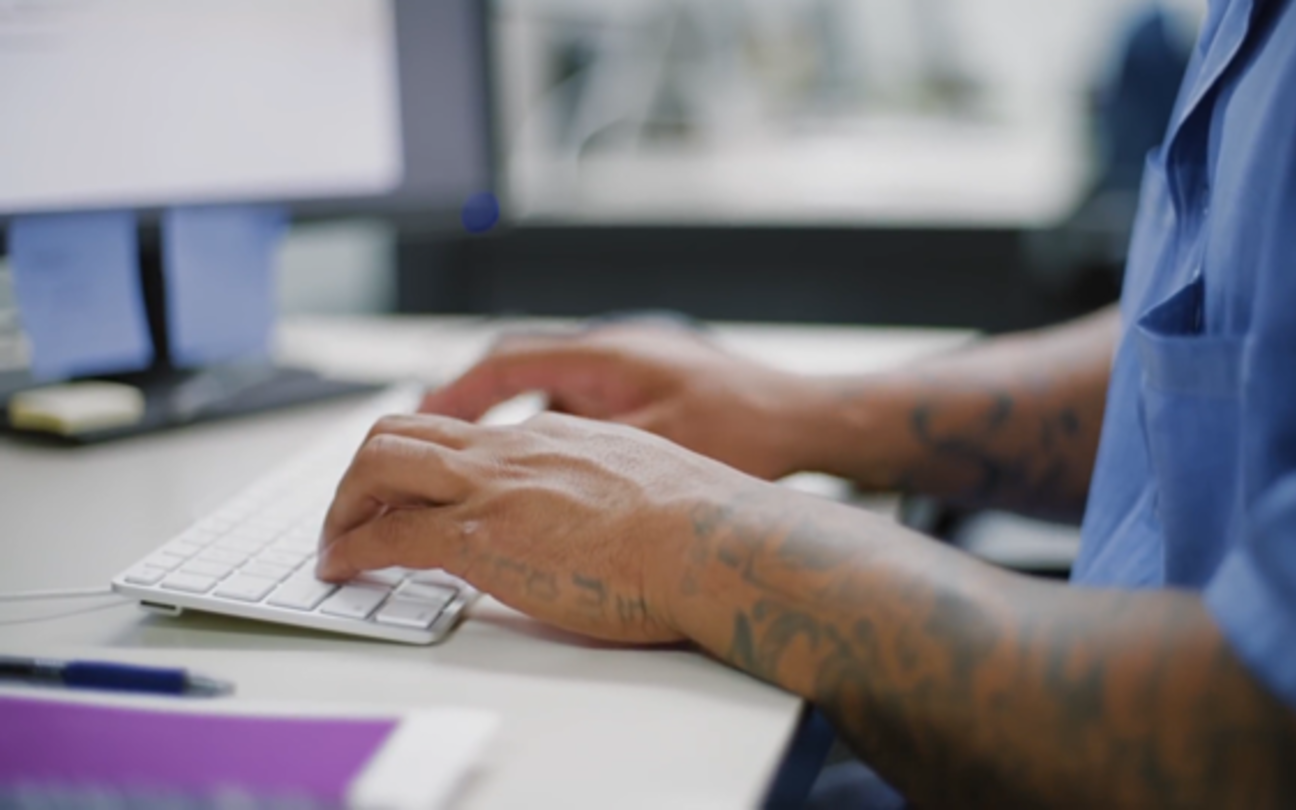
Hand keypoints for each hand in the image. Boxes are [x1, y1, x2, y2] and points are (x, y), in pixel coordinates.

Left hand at [316, 410, 760, 643]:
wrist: (707, 539)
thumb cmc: (696, 525)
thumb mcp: (642, 483)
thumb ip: (605, 489)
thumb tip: (605, 515)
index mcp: (551, 439)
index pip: (463, 434)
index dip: (423, 459)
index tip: (411, 490)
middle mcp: (510, 451)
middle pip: (404, 431)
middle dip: (364, 471)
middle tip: (354, 512)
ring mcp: (490, 488)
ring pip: (379, 463)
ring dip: (344, 503)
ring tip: (337, 542)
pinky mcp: (476, 536)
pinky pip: (384, 533)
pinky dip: (348, 549)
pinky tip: (339, 570)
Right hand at [420, 325, 820, 480]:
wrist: (811, 418)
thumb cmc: (748, 427)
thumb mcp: (658, 446)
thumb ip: (586, 453)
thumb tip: (519, 472)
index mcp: (605, 358)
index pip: (507, 363)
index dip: (455, 393)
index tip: (417, 421)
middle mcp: (612, 356)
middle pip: (517, 373)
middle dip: (468, 408)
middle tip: (429, 447)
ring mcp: (631, 374)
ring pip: (549, 396)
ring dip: (513, 429)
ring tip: (480, 473)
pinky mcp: (649, 395)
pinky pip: (581, 412)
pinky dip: (554, 441)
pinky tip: (549, 482)